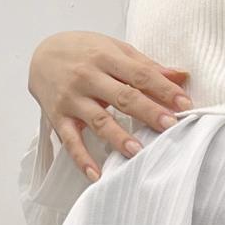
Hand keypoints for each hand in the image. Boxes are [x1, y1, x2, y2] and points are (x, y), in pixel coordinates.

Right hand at [28, 31, 192, 180]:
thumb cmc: (83, 52)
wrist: (40, 55)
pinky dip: (82, 159)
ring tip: (137, 152)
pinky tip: (97, 175)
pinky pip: (71, 141)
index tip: (184, 104)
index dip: (162, 89)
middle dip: (147, 112)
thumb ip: (145, 65)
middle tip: (169, 126)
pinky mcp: (59, 117)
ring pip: (98, 120)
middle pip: (122, 96)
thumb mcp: (113, 49)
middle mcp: (88, 76)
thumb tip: (181, 76)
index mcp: (105, 57)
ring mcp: (72, 98)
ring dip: (118, 137)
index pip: (139, 74)